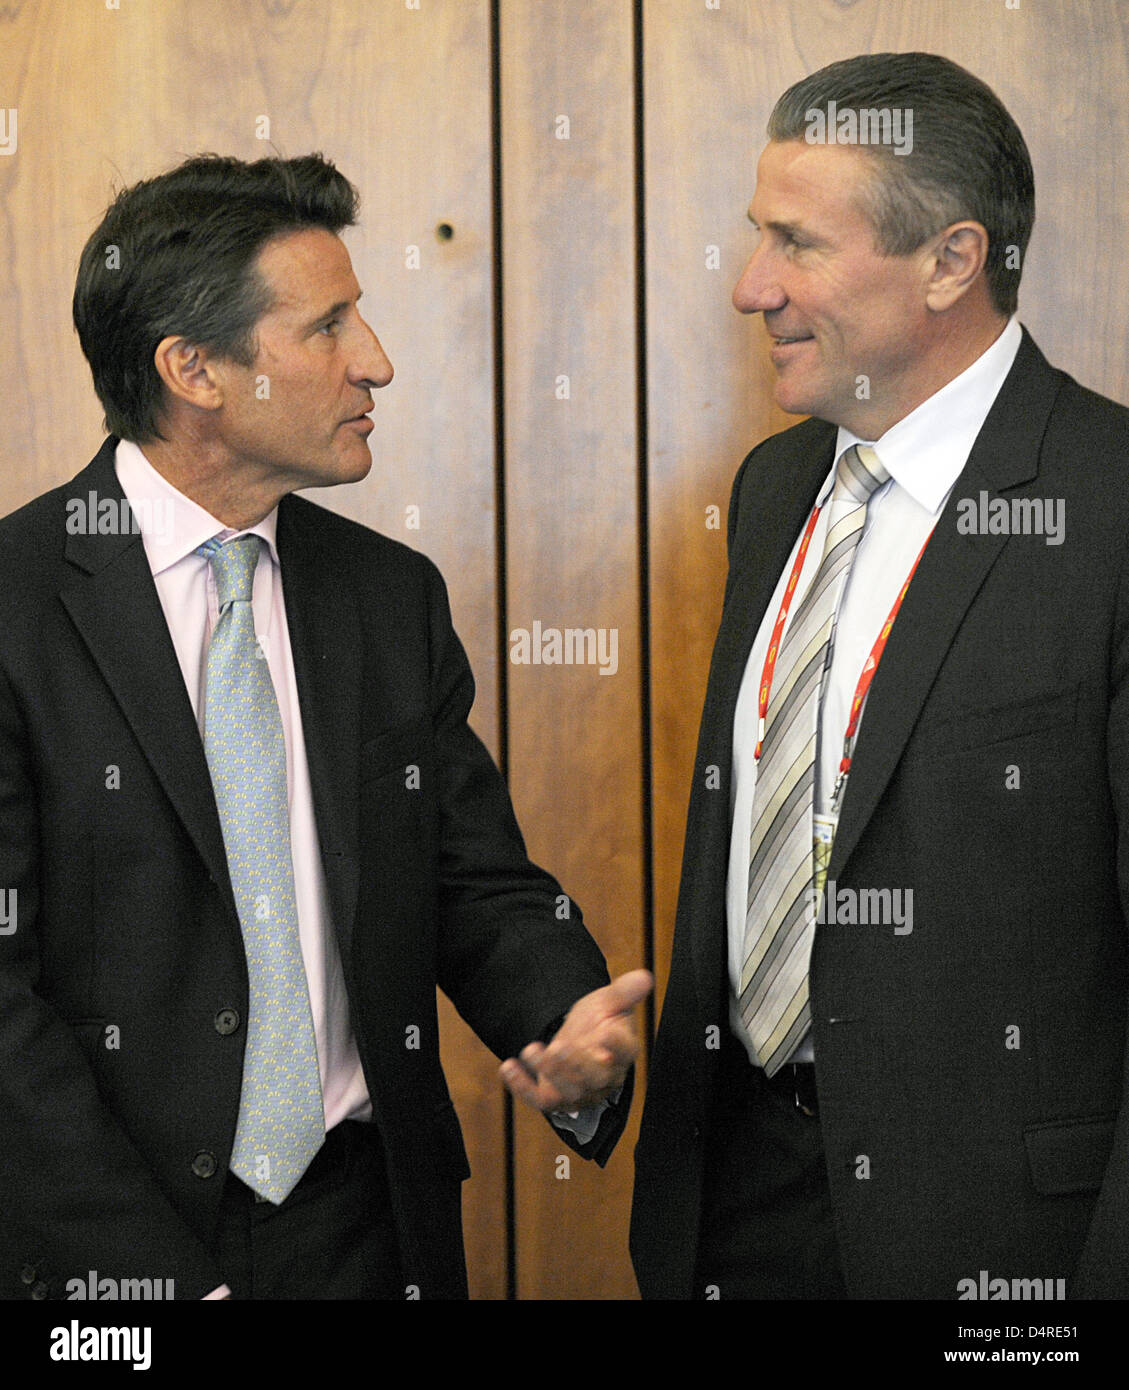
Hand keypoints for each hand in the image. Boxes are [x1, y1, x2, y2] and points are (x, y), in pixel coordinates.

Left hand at [500, 969, 651, 1112]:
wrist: (579, 1036)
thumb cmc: (600, 1020)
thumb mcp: (610, 1002)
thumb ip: (624, 991)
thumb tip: (644, 977)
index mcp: (622, 1052)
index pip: (625, 1052)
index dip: (617, 1045)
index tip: (607, 1031)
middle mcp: (605, 1077)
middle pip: (595, 1078)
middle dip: (576, 1064)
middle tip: (559, 1046)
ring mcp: (580, 1092)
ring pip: (569, 1093)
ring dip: (550, 1073)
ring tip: (531, 1049)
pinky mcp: (555, 1098)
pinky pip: (540, 1100)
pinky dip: (522, 1087)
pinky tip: (508, 1066)